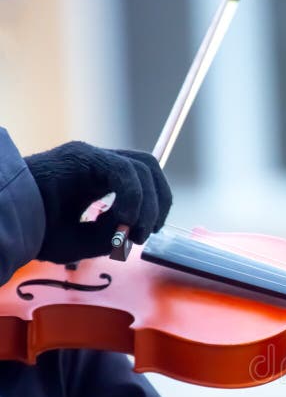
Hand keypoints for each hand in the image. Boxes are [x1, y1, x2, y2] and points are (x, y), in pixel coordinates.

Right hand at [24, 141, 170, 262]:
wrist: (5, 221)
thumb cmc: (37, 232)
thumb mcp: (85, 241)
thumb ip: (113, 234)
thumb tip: (135, 229)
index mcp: (99, 180)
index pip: (144, 180)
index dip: (158, 205)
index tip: (150, 231)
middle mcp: (98, 163)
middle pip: (149, 167)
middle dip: (160, 201)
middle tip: (147, 232)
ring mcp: (90, 156)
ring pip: (142, 166)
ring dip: (148, 202)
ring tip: (134, 229)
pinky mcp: (81, 156)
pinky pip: (123, 169)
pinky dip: (133, 196)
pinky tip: (122, 218)